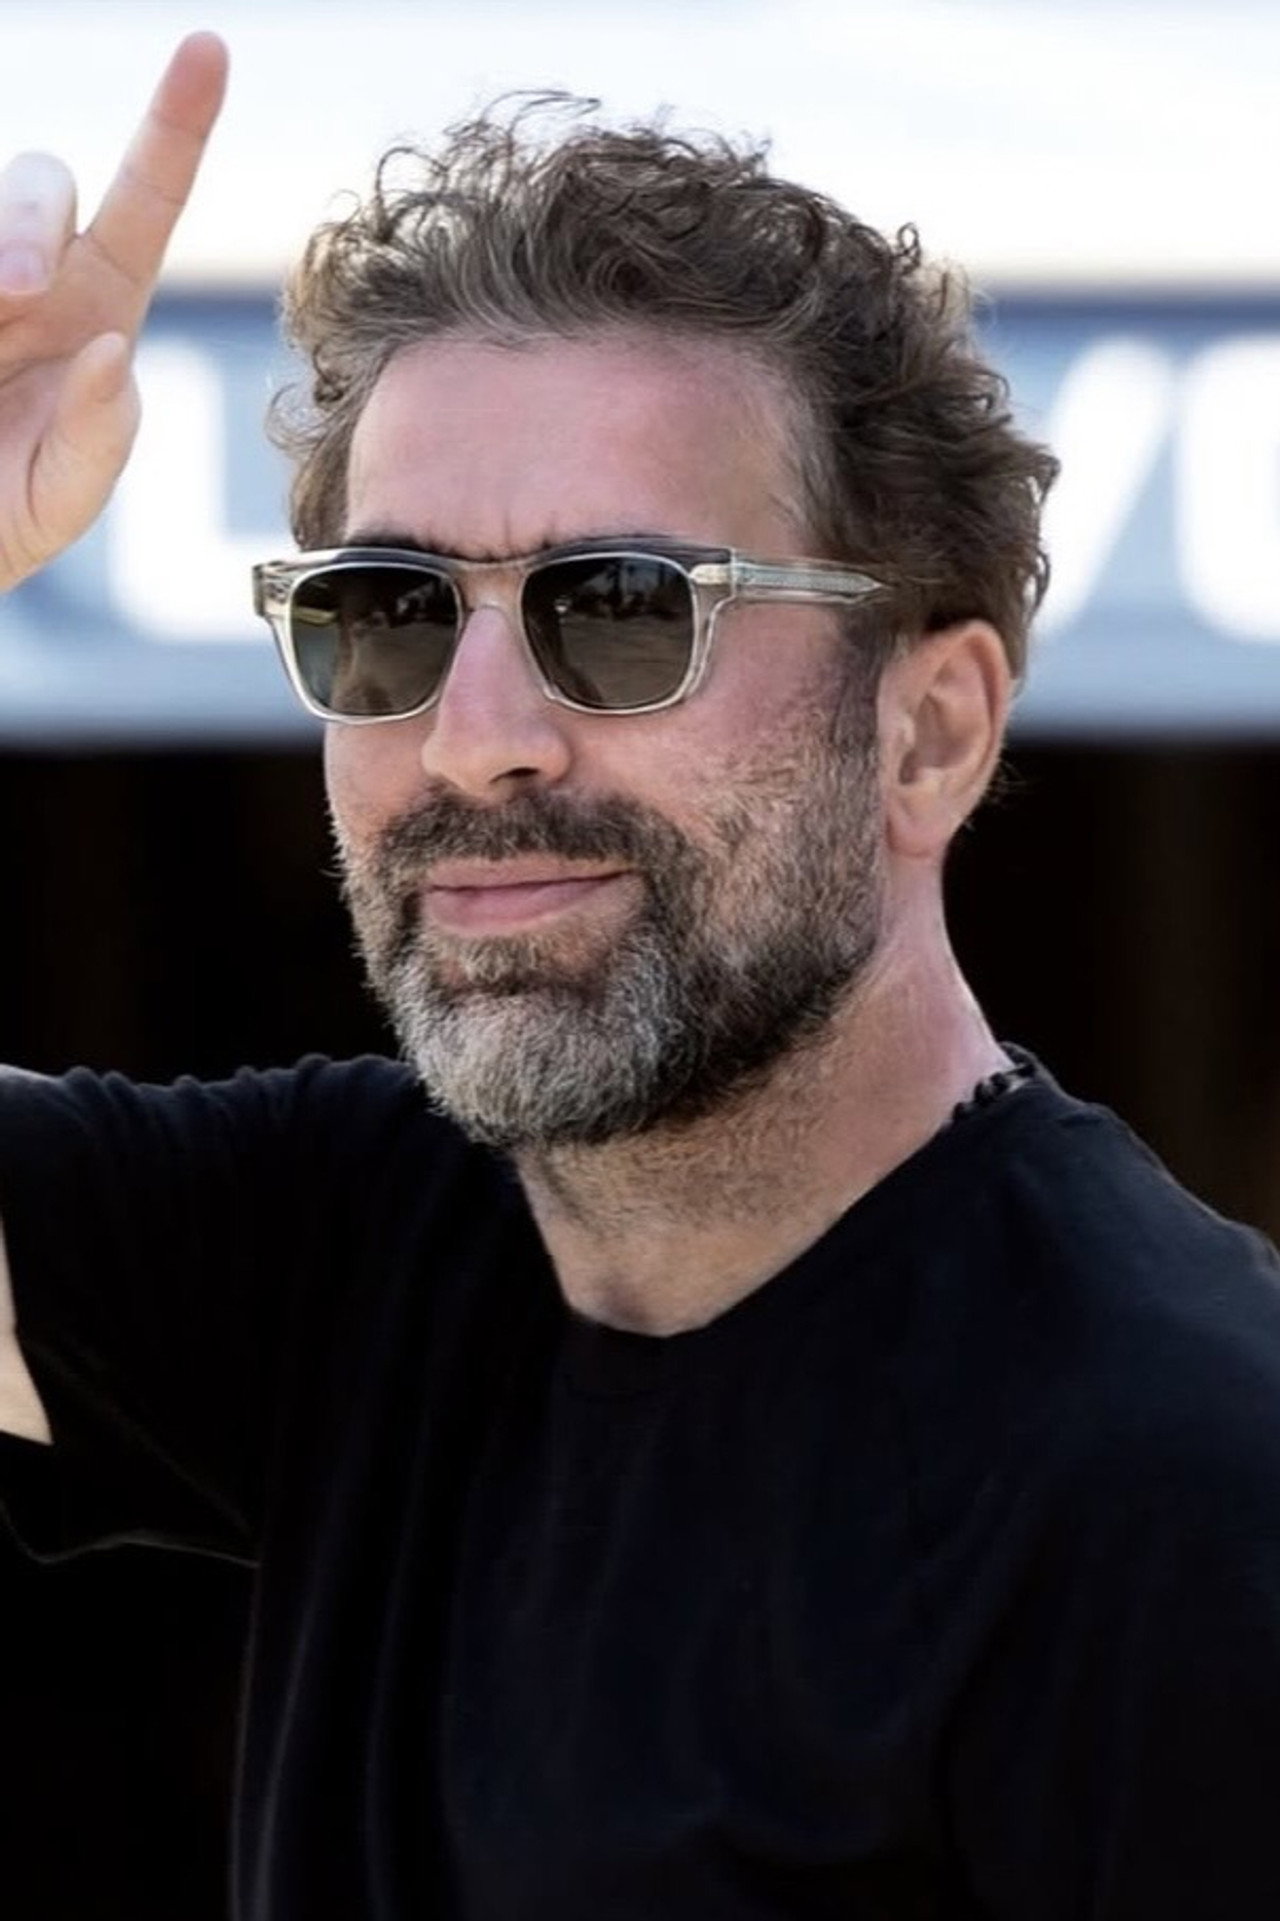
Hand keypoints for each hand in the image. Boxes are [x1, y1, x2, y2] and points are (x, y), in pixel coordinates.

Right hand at [0, 32, 227, 591]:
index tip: (208, 49)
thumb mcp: (67, 496)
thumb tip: (113, 351)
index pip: (147, 199)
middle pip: (41, 178)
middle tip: (19, 293)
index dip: (177, 123)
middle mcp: (33, 274)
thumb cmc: (10, 516)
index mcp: (97, 308)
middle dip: (28, 217)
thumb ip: (103, 438)